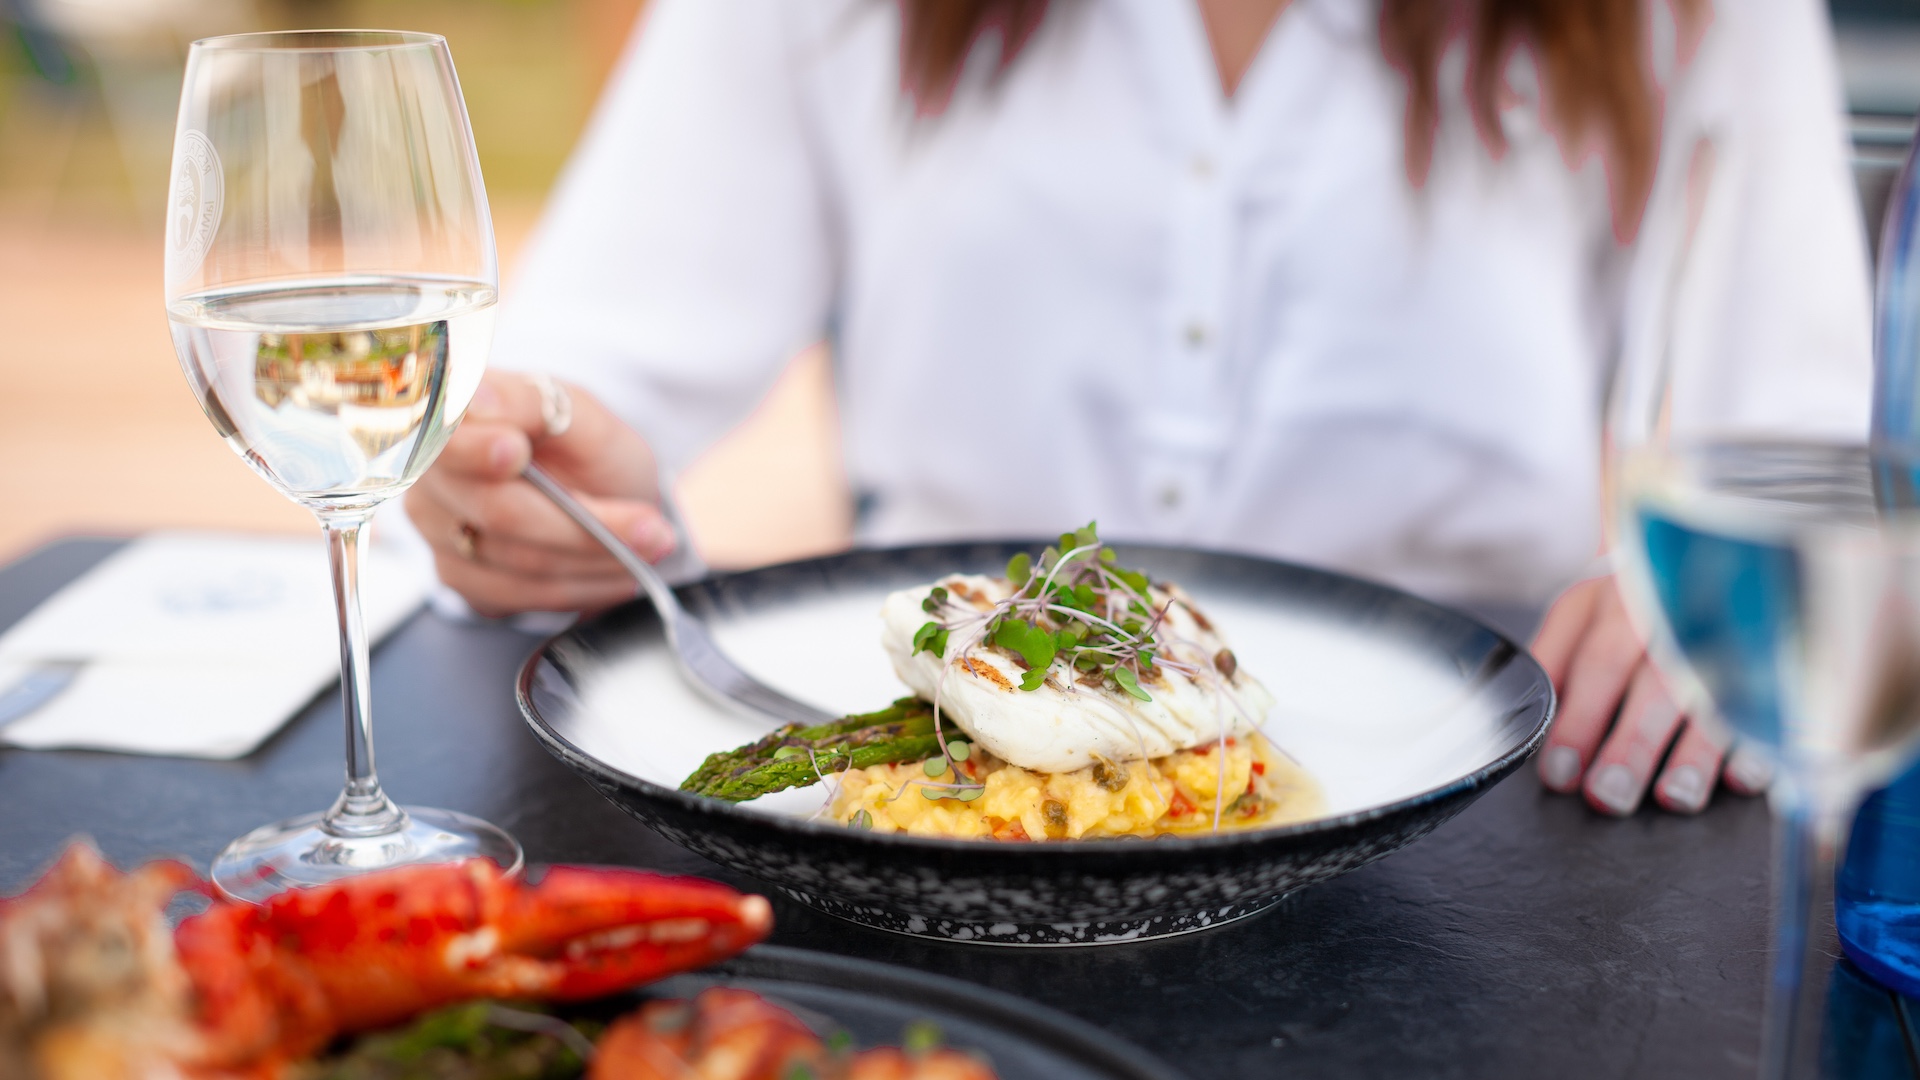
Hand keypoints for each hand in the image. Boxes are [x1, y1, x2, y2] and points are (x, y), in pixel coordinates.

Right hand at [406, 371, 675, 615]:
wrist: (604, 498)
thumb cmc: (590, 450)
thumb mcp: (584, 414)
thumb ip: (537, 405)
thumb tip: (481, 398)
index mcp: (455, 415)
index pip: (446, 436)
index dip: (476, 448)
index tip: (515, 450)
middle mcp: (433, 473)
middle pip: (498, 512)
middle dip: (585, 528)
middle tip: (653, 531)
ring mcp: (436, 527)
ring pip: (517, 563)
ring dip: (594, 562)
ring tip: (649, 548)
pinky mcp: (456, 575)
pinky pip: (517, 595)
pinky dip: (579, 588)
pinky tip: (614, 572)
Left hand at [1531, 574, 1771, 814]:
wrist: (1700, 546)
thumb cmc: (1628, 599)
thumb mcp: (1579, 612)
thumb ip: (1552, 659)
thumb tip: (1526, 718)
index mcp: (1620, 604)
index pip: (1596, 664)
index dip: (1578, 723)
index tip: (1559, 774)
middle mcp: (1676, 619)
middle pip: (1654, 685)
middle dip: (1631, 747)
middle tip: (1608, 796)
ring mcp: (1728, 638)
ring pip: (1715, 698)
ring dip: (1695, 755)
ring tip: (1674, 797)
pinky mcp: (1771, 661)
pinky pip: (1773, 704)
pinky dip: (1760, 744)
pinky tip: (1744, 778)